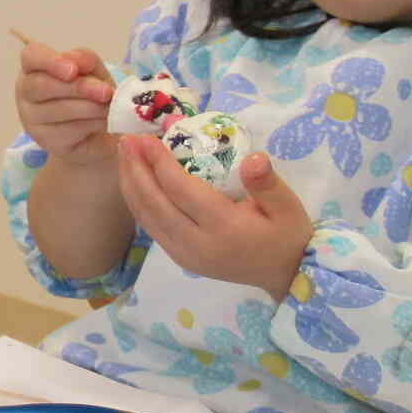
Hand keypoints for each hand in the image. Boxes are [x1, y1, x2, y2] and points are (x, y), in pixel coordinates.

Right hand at [13, 41, 116, 169]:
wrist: (96, 133)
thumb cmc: (89, 95)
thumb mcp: (93, 71)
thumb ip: (85, 61)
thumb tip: (77, 61)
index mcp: (34, 67)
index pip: (31, 56)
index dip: (50, 62)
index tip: (73, 70)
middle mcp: (25, 92)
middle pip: (42, 85)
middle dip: (78, 88)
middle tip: (106, 92)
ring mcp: (31, 118)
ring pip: (59, 109)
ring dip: (91, 107)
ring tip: (110, 107)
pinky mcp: (45, 139)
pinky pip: (69, 130)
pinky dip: (92, 124)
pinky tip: (104, 121)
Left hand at [116, 136, 312, 300]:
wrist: (285, 274)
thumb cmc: (286, 234)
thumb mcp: (288, 206)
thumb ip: (267, 183)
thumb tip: (254, 158)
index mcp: (223, 227)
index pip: (181, 190)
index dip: (160, 163)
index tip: (147, 138)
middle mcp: (196, 244)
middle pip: (154, 203)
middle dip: (136, 169)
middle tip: (127, 140)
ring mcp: (183, 254)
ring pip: (146, 216)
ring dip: (131, 183)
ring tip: (124, 154)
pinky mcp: (178, 258)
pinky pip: (150, 227)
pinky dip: (137, 201)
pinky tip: (133, 179)